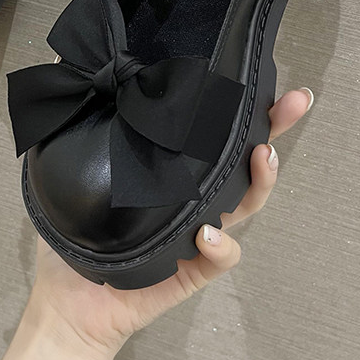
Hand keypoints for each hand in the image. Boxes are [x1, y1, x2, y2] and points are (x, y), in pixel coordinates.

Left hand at [0, 88, 313, 359]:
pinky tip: (208, 233)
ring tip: (261, 156)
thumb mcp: (71, 166)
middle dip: (275, 129)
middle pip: (243, 159)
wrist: (69, 297)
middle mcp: (194, 196)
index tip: (263, 78)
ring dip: (261, 180)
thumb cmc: (75, 232)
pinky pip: (221, 257)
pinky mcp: (193, 269)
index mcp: (173, 170)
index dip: (241, 107)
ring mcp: (198, 231)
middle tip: (295, 103)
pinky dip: (221, 246)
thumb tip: (65, 63)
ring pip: (246, 204)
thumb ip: (76, 120)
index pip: (212, 133)